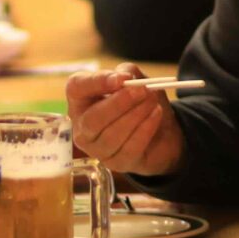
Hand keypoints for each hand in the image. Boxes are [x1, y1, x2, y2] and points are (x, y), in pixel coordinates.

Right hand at [66, 67, 186, 175]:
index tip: (120, 79)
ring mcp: (97, 149)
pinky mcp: (115, 164)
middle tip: (141, 91)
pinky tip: (156, 115)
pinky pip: (129, 148)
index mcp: (81, 99)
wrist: (161, 131)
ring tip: (152, 101)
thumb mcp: (135, 80)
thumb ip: (127, 73)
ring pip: (111, 135)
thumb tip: (123, 78)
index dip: (96, 82)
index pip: (77, 88)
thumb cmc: (140, 102)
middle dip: (118, 104)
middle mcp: (82, 127)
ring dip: (135, 115)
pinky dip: (145, 129)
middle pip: (92, 119)